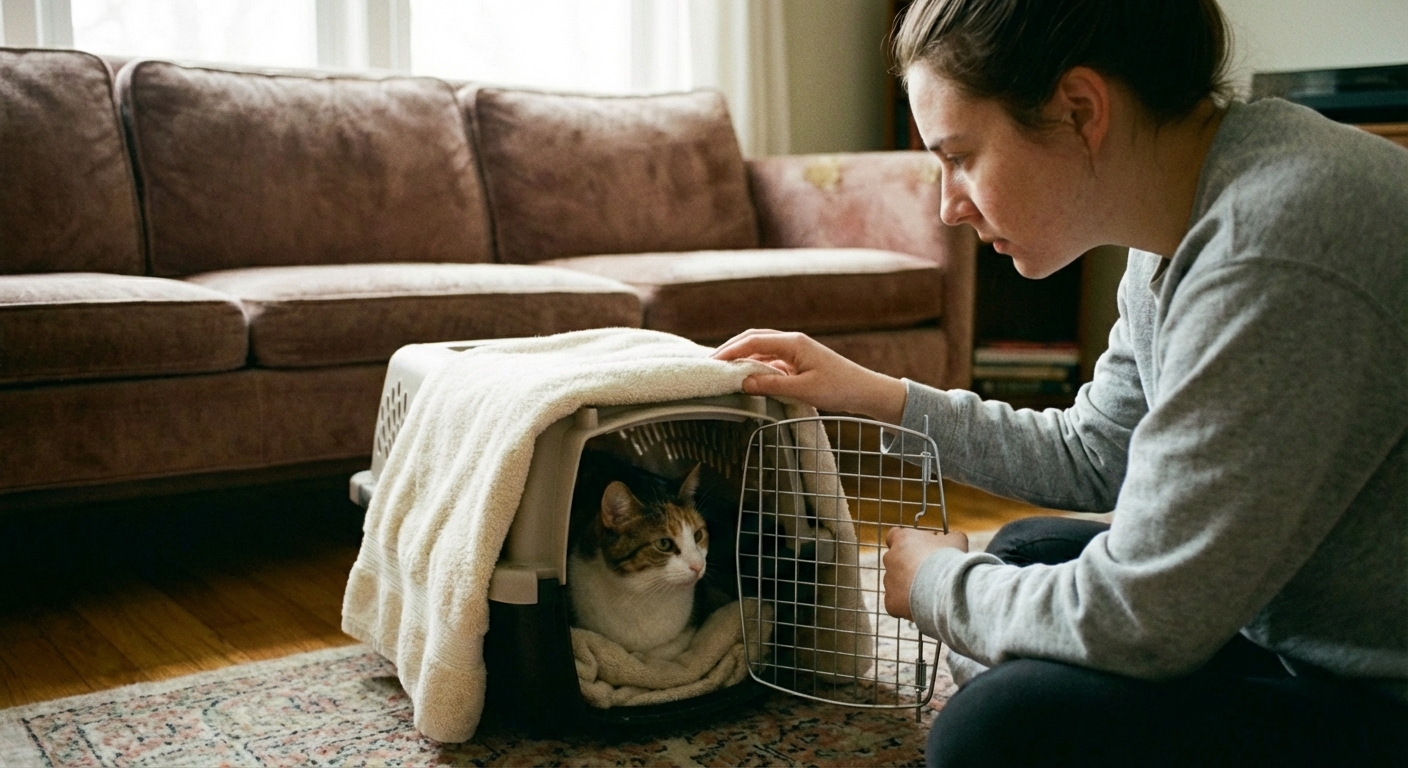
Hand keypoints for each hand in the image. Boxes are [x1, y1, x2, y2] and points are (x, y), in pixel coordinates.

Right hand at [711, 329, 907, 422]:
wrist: (865, 391)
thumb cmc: (839, 388)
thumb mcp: (803, 390)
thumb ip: (771, 385)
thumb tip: (742, 383)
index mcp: (793, 343)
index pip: (753, 341)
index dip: (730, 351)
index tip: (712, 362)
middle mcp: (792, 342)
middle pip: (753, 339)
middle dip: (731, 349)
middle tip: (710, 363)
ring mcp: (794, 351)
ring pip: (760, 349)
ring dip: (741, 357)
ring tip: (722, 369)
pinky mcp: (797, 361)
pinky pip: (770, 360)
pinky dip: (754, 366)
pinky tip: (745, 376)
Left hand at [883, 527, 967, 619]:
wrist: (946, 590)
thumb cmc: (949, 561)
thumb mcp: (956, 541)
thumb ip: (950, 536)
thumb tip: (952, 537)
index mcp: (902, 539)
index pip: (894, 536)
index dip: (906, 544)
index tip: (918, 549)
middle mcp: (890, 558)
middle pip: (896, 561)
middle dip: (908, 567)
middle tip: (928, 573)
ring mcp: (888, 581)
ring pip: (896, 583)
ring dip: (908, 586)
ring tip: (929, 591)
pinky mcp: (890, 601)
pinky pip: (896, 602)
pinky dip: (906, 604)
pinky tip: (923, 604)